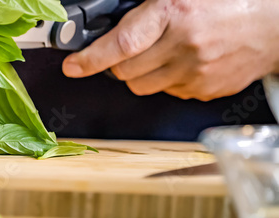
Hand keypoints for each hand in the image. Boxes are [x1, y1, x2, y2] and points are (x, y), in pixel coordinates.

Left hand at [62, 0, 278, 100]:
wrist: (273, 24)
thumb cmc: (227, 3)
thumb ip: (146, 12)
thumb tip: (111, 25)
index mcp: (175, 12)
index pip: (121, 44)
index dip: (91, 58)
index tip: (73, 66)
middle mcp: (184, 45)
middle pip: (125, 72)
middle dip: (117, 64)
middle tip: (126, 51)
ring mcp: (195, 73)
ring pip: (142, 87)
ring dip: (139, 74)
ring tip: (159, 54)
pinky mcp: (204, 90)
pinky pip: (167, 93)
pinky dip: (166, 81)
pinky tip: (182, 63)